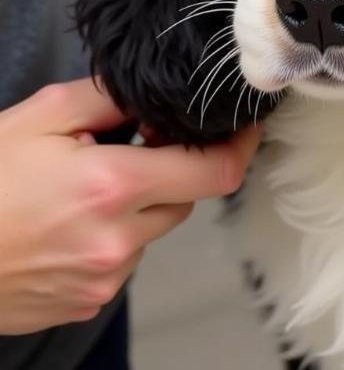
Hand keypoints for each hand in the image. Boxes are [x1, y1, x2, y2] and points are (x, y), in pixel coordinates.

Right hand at [0, 79, 260, 334]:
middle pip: (186, 197)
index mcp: (111, 187)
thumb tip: (157, 97)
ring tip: (85, 192)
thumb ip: (110, 99)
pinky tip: (73, 224)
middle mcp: (116, 240)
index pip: (213, 171)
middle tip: (132, 150)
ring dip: (141, 205)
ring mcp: (103, 280)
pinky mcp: (88, 303)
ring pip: (156, 229)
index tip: (245, 128)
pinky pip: (127, 260)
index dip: (240, 146)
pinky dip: (117, 237)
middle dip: (172, 169)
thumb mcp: (41, 118)